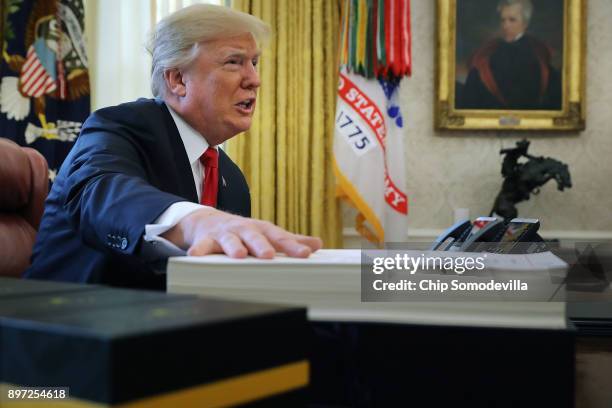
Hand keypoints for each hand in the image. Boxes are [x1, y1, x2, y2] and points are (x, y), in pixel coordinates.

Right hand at [162, 207, 322, 258]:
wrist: (208, 221)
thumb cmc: (243, 231)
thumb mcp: (266, 234)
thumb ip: (290, 240)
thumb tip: (317, 244)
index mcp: (261, 230)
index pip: (279, 237)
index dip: (292, 246)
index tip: (305, 254)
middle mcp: (244, 229)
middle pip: (254, 236)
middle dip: (261, 245)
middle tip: (268, 255)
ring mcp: (225, 234)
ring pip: (230, 240)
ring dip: (234, 246)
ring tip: (239, 255)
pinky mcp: (206, 239)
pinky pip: (202, 246)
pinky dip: (199, 250)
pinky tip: (195, 256)